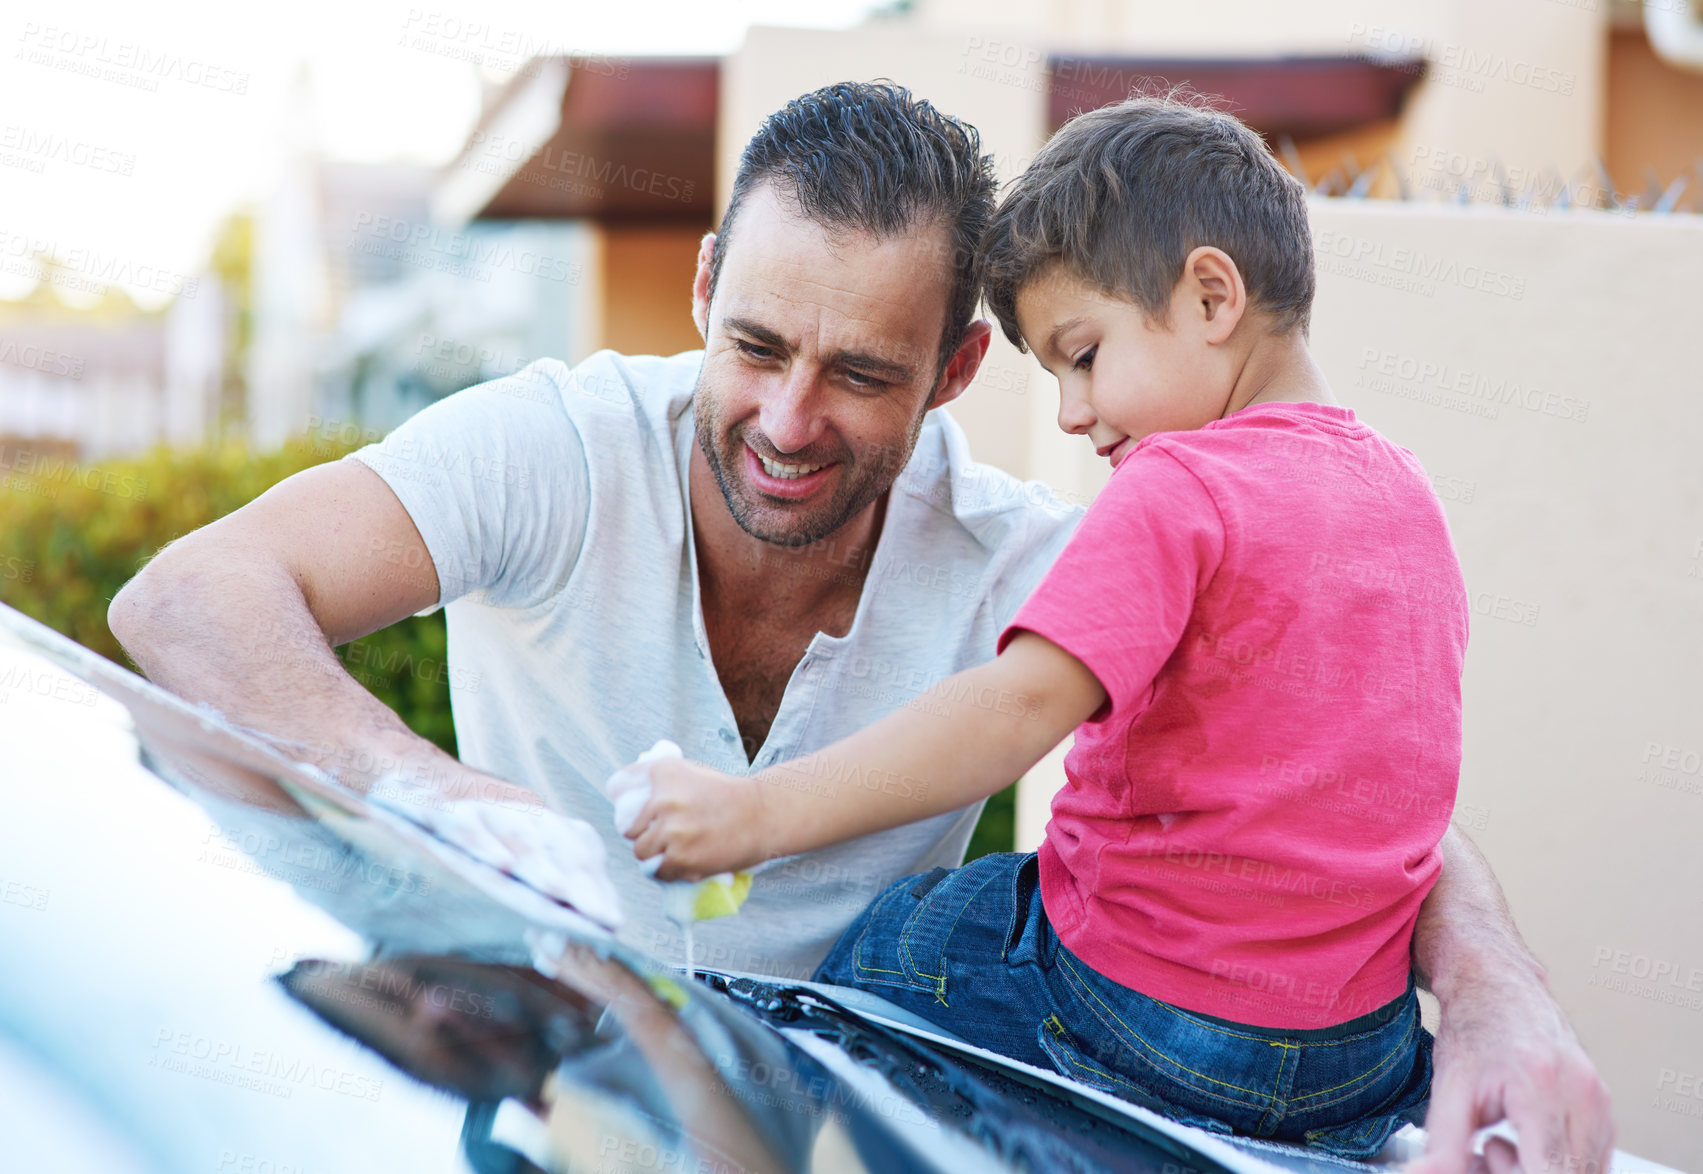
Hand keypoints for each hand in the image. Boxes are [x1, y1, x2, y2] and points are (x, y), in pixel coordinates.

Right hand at [370, 768, 623, 928]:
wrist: (405, 772)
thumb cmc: (460, 825)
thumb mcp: (500, 852)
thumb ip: (529, 894)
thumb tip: (555, 948)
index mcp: (536, 822)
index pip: (577, 850)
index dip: (597, 883)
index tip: (614, 922)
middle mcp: (515, 811)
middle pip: (557, 845)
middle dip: (582, 883)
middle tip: (602, 918)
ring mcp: (479, 807)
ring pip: (518, 834)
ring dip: (542, 866)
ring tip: (563, 896)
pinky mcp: (438, 807)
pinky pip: (464, 824)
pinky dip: (485, 843)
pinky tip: (501, 865)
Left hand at [623, 758, 769, 881]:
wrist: (762, 814)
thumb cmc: (725, 794)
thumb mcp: (689, 772)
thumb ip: (658, 780)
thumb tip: (621, 794)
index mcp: (662, 772)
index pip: (618, 786)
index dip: (624, 801)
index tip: (635, 809)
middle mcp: (662, 799)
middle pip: (628, 827)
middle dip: (642, 832)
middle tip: (661, 834)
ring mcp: (671, 831)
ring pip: (641, 852)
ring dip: (654, 854)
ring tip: (673, 850)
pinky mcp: (682, 858)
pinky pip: (659, 871)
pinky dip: (668, 871)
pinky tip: (683, 862)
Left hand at [1413, 963, 1613, 1173]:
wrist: (1498, 987)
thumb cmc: (1473, 1031)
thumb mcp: (1448, 1089)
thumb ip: (1443, 1146)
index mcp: (1540, 1088)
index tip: (1484, 1161)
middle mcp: (1581, 1094)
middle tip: (1485, 1152)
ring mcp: (1600, 1102)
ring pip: (1583, 1173)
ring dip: (1540, 1173)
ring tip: (1500, 1143)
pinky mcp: (1605, 1109)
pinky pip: (1591, 1162)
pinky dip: (1556, 1165)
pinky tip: (1523, 1142)